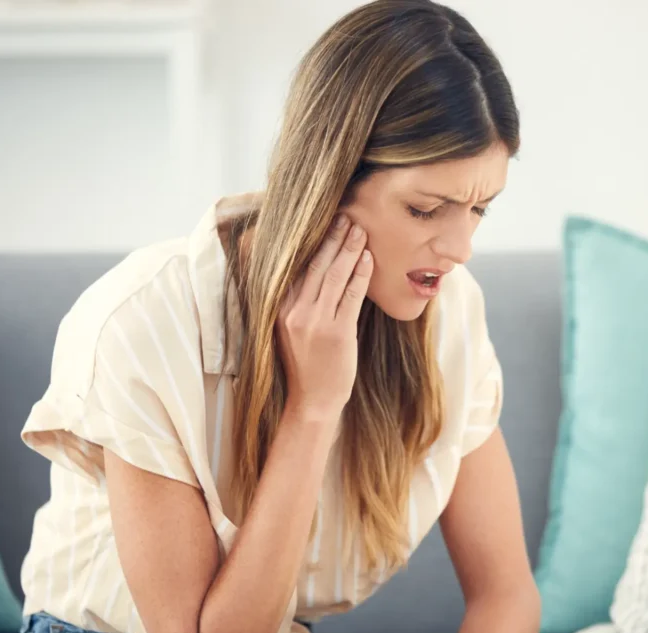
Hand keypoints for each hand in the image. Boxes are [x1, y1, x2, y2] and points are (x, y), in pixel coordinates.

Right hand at [277, 214, 372, 420]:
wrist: (312, 400)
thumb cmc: (307, 364)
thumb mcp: (291, 329)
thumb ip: (298, 300)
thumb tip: (312, 270)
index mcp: (280, 308)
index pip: (295, 266)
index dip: (310, 242)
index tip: (323, 221)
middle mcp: (294, 311)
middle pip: (315, 265)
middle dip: (332, 238)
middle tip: (346, 216)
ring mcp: (315, 322)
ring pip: (334, 275)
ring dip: (349, 249)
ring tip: (360, 230)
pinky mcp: (337, 332)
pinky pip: (351, 295)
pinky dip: (360, 274)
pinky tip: (367, 258)